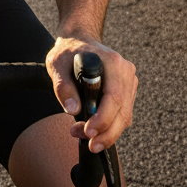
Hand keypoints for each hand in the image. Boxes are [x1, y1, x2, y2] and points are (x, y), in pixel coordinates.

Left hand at [46, 35, 137, 152]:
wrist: (79, 41)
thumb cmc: (68, 52)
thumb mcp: (56, 64)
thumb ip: (63, 86)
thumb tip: (73, 110)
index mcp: (112, 63)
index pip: (114, 97)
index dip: (103, 118)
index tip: (88, 131)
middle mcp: (126, 72)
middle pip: (123, 112)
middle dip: (106, 133)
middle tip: (89, 145)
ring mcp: (129, 82)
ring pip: (125, 117)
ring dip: (107, 133)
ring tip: (84, 136)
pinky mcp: (128, 91)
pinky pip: (123, 115)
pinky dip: (110, 127)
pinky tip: (93, 130)